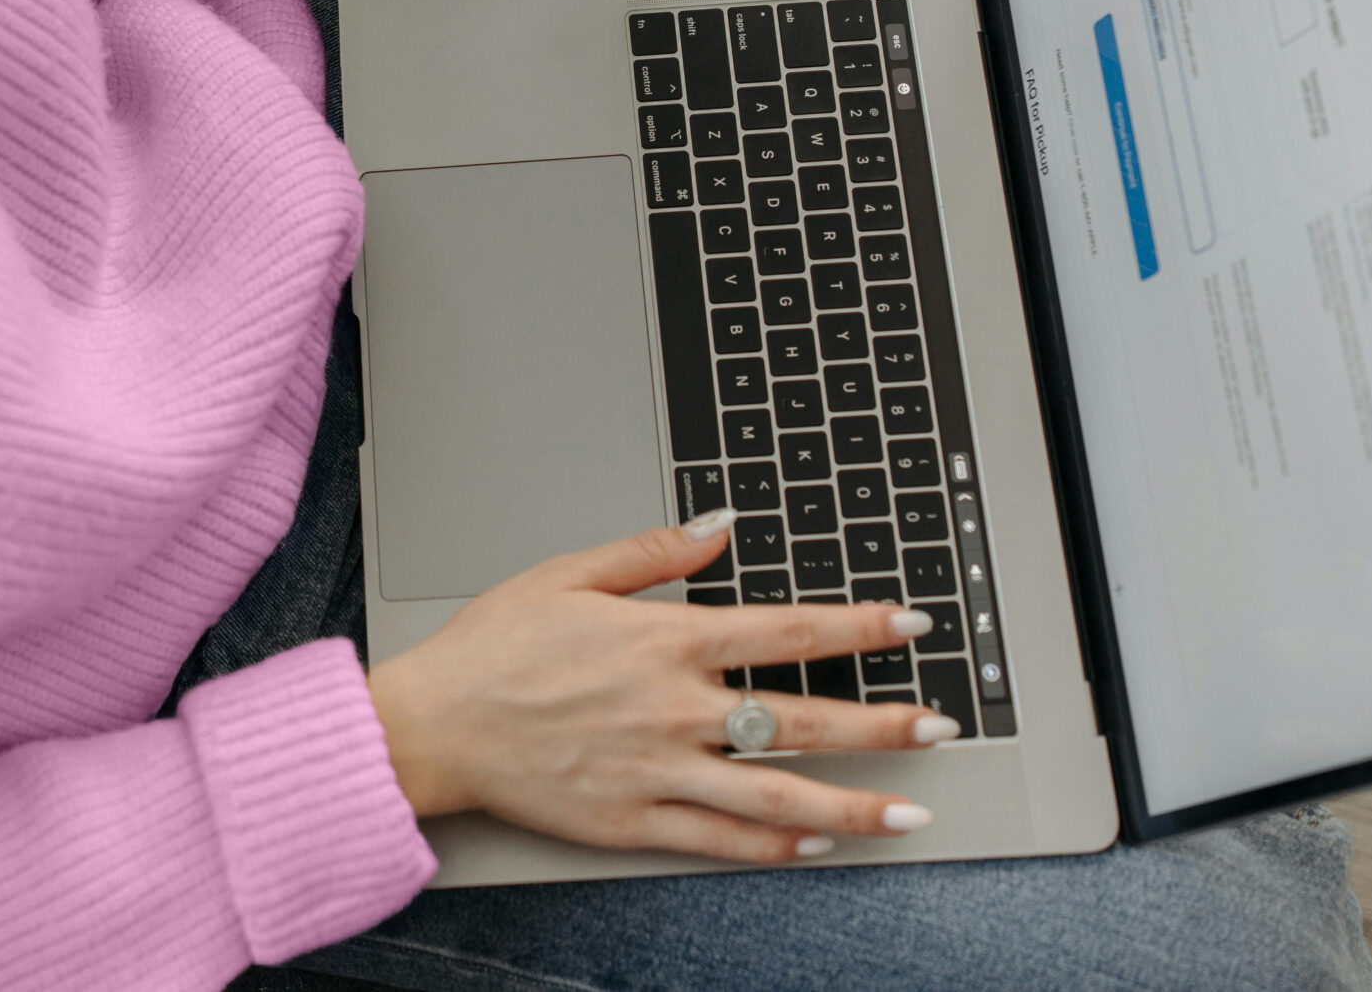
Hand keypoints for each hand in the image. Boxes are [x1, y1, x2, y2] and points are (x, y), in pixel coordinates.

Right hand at [367, 512, 956, 863]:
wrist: (431, 723)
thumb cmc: (492, 648)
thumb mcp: (569, 573)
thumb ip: (654, 552)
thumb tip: (720, 525)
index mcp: (664, 640)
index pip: (788, 630)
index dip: (860, 625)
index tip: (911, 624)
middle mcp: (672, 709)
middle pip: (800, 718)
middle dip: (882, 723)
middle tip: (940, 726)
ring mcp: (657, 771)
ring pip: (776, 794)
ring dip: (851, 801)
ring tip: (909, 810)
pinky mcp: (632, 820)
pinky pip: (720, 839)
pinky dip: (775, 846)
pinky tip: (817, 843)